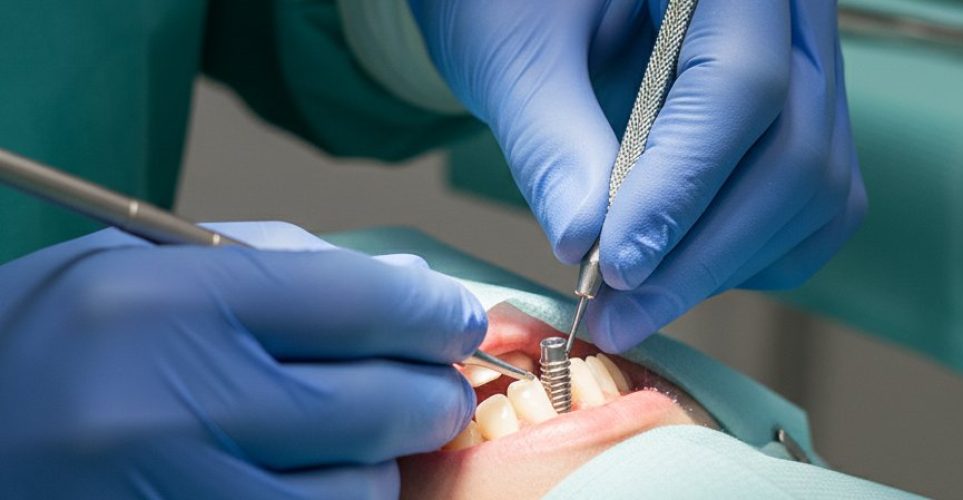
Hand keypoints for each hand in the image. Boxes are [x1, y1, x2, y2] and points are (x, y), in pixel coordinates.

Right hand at [0, 222, 484, 497]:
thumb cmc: (50, 343)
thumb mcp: (138, 267)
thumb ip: (280, 264)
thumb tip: (415, 283)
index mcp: (161, 306)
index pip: (357, 299)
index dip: (432, 310)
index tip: (455, 319)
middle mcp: (169, 407)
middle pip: (380, 403)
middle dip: (433, 392)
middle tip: (434, 386)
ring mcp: (174, 499)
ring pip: (361, 493)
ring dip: (382, 466)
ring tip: (358, 442)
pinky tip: (315, 480)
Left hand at [410, 0, 864, 351]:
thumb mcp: (514, 52)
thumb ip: (550, 139)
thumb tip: (583, 243)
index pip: (744, 83)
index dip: (684, 185)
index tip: (619, 265)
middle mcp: (793, 13)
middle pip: (796, 151)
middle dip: (705, 252)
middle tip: (619, 312)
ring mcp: (809, 66)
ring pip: (816, 189)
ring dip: (728, 264)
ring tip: (636, 298)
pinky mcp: (803, 118)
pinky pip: (814, 204)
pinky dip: (752, 254)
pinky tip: (676, 266)